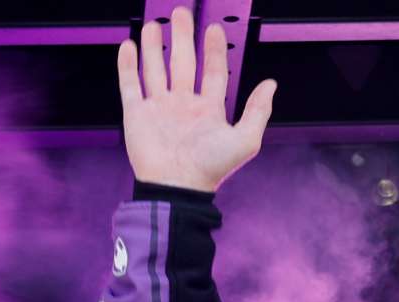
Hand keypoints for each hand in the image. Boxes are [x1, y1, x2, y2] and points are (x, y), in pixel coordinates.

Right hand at [117, 7, 275, 192]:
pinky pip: (130, 85)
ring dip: (154, 47)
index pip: (212, 72)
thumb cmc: (211, 169)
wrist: (177, 187)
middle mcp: (183, 105)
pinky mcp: (136, 114)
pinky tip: (130, 46)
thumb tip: (271, 84)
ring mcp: (159, 108)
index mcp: (208, 110)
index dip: (213, 50)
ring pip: (155, 69)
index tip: (214, 28)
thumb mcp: (245, 140)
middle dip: (182, 38)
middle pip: (182, 63)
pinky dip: (128, 66)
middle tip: (181, 13)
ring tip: (154, 24)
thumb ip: (258, 111)